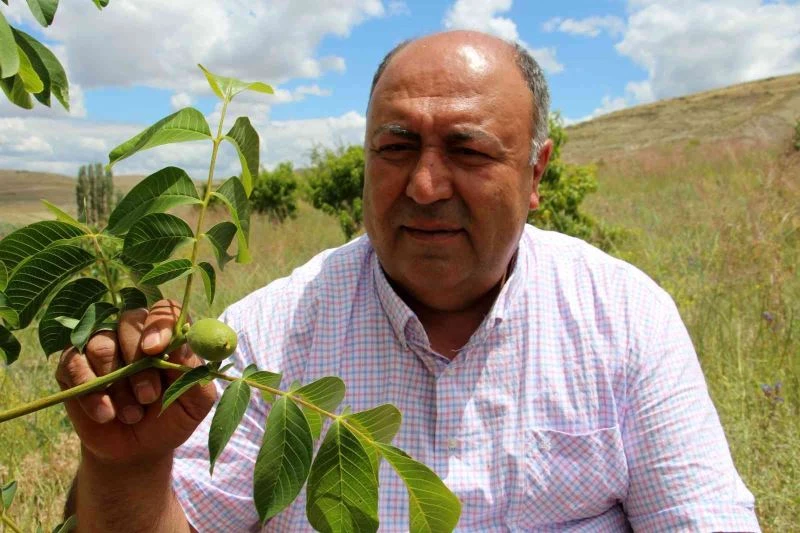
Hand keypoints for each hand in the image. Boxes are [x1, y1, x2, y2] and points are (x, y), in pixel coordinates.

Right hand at [55, 299, 215, 465]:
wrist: (137, 450)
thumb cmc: (171, 418)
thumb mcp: (195, 402)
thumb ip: (194, 372)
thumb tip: (182, 345)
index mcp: (168, 335)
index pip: (165, 310)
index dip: (159, 324)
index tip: (156, 350)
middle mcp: (134, 333)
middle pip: (130, 322)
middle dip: (139, 364)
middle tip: (148, 397)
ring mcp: (101, 345)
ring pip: (101, 344)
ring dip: (116, 383)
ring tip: (132, 414)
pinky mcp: (73, 364)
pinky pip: (73, 362)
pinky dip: (90, 391)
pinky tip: (105, 414)